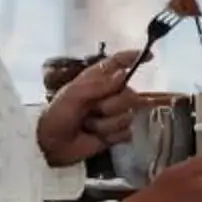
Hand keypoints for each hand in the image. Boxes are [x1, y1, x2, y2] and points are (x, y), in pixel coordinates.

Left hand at [36, 50, 140, 167]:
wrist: (51, 145)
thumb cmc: (58, 115)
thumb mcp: (74, 95)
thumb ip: (99, 84)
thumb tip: (123, 74)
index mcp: (97, 79)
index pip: (119, 63)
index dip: (133, 58)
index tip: (150, 56)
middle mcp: (109, 94)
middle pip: (130, 94)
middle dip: (112, 105)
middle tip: (93, 110)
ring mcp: (113, 115)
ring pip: (128, 115)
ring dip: (107, 123)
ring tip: (89, 126)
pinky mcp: (115, 134)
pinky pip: (126, 132)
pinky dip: (111, 136)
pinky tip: (98, 137)